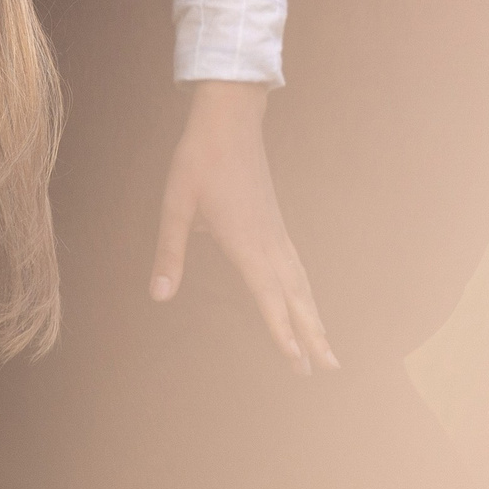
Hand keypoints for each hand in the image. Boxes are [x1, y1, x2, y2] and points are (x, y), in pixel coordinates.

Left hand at [149, 81, 339, 374]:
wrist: (229, 119)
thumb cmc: (200, 160)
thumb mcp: (175, 205)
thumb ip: (169, 252)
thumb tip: (159, 296)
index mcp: (246, 242)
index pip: (267, 296)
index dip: (282, 331)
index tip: (297, 362)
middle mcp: (269, 242)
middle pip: (297, 297)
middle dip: (313, 335)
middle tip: (330, 369)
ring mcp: (277, 232)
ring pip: (302, 284)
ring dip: (315, 317)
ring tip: (326, 347)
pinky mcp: (276, 223)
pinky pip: (297, 267)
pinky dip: (306, 293)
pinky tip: (306, 301)